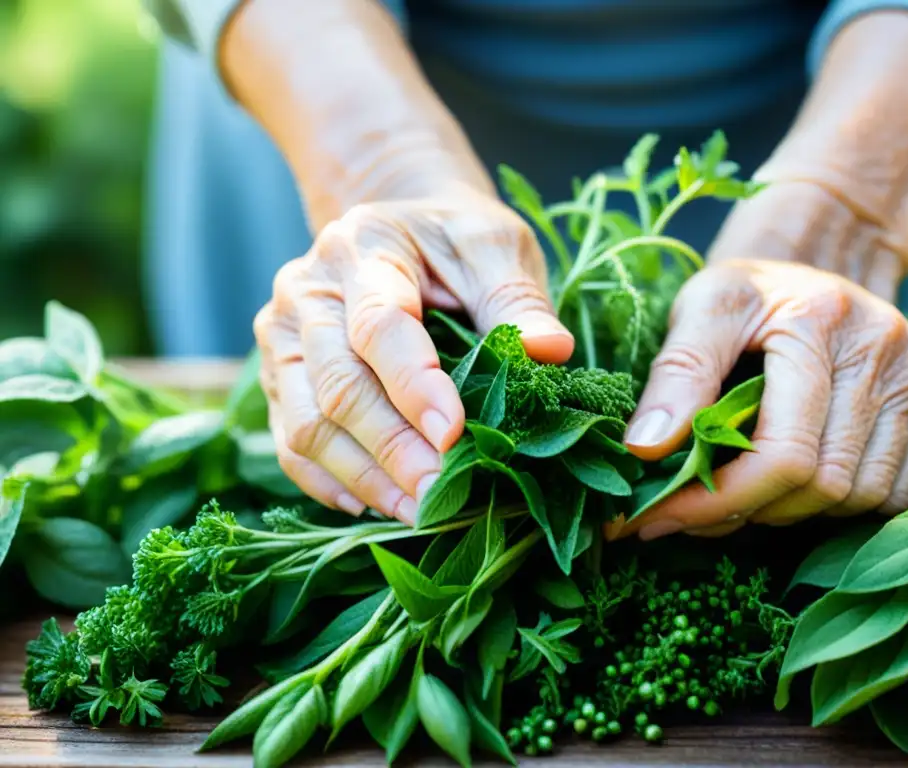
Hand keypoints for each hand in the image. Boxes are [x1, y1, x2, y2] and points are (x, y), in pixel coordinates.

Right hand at [255, 187, 573, 523]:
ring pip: (307, 423)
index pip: (380, 326)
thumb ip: (518, 300)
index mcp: (364, 248)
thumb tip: (549, 352)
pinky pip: (291, 440)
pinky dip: (330, 480)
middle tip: (442, 493)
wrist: (397, 219)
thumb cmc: (453, 237)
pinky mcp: (280, 373)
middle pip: (339, 384)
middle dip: (393, 448)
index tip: (455, 434)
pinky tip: (378, 503)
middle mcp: (308, 290)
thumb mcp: (495, 248)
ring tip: (420, 510)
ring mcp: (283, 334)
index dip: (414, 386)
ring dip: (364, 476)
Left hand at [615, 255, 907, 539]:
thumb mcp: (700, 310)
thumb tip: (645, 449)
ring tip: (738, 495)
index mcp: (819, 321)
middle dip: (748, 512)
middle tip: (690, 512)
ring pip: (859, 499)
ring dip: (790, 514)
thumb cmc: (749, 291)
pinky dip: (838, 507)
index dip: (718, 500)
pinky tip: (790, 488)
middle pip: (823, 485)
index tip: (659, 517)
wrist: (815, 258)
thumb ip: (675, 375)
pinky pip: (894, 493)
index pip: (783, 452)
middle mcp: (881, 350)